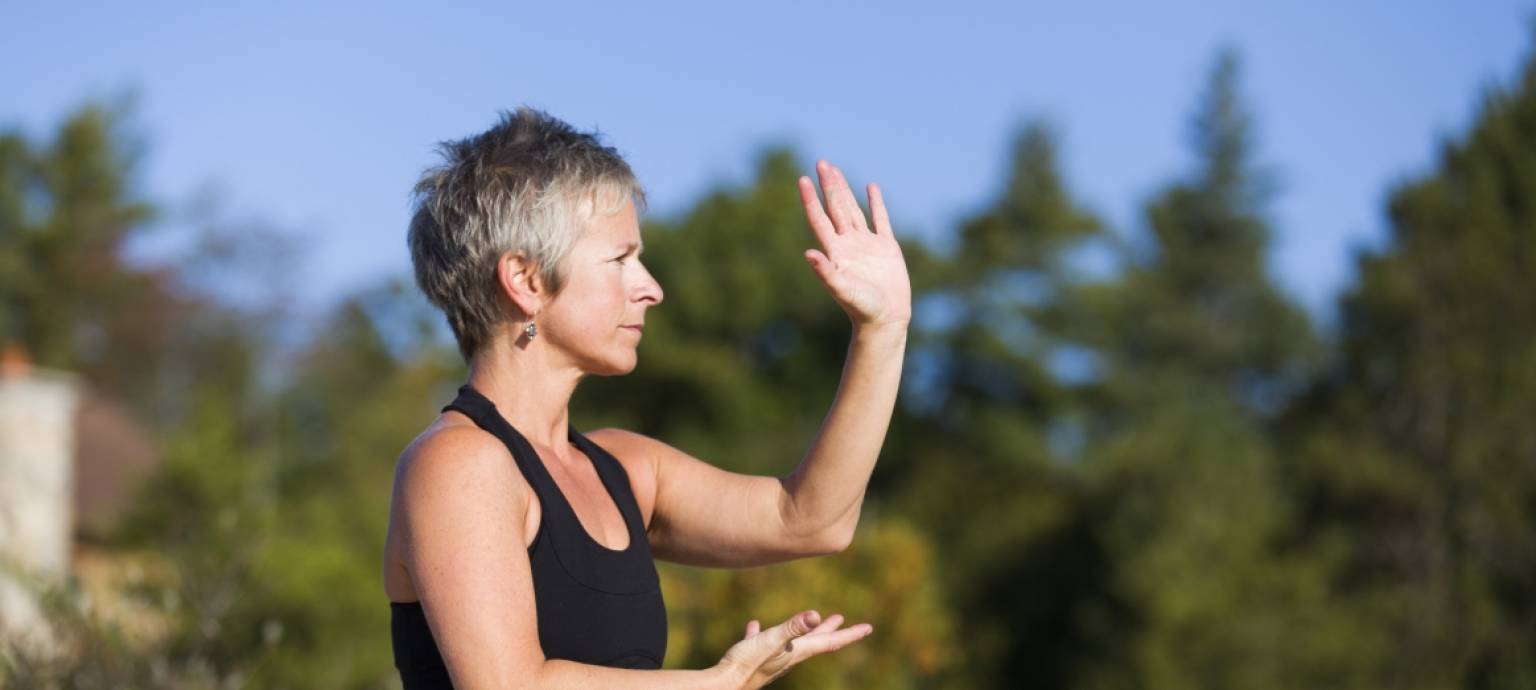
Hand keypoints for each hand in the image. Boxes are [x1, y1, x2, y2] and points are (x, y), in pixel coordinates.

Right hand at [715, 609, 873, 688]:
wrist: (722, 685)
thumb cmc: (747, 663)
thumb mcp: (771, 641)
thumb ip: (792, 628)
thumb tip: (815, 615)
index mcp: (796, 651)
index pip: (829, 641)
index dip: (849, 634)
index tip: (868, 628)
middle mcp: (787, 656)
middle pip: (815, 642)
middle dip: (830, 630)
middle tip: (841, 619)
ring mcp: (770, 659)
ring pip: (790, 642)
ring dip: (801, 631)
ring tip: (806, 621)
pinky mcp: (752, 658)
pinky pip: (760, 642)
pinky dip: (761, 633)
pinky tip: (754, 625)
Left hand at [798, 161, 912, 330]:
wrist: (885, 320)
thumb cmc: (862, 308)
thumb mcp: (842, 289)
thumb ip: (826, 272)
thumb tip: (808, 254)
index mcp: (836, 251)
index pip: (820, 219)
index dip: (811, 200)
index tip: (803, 180)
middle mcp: (849, 244)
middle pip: (835, 208)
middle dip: (829, 185)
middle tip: (821, 163)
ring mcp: (867, 244)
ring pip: (853, 209)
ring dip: (844, 189)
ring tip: (835, 170)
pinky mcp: (887, 248)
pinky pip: (880, 220)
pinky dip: (876, 203)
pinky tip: (870, 188)